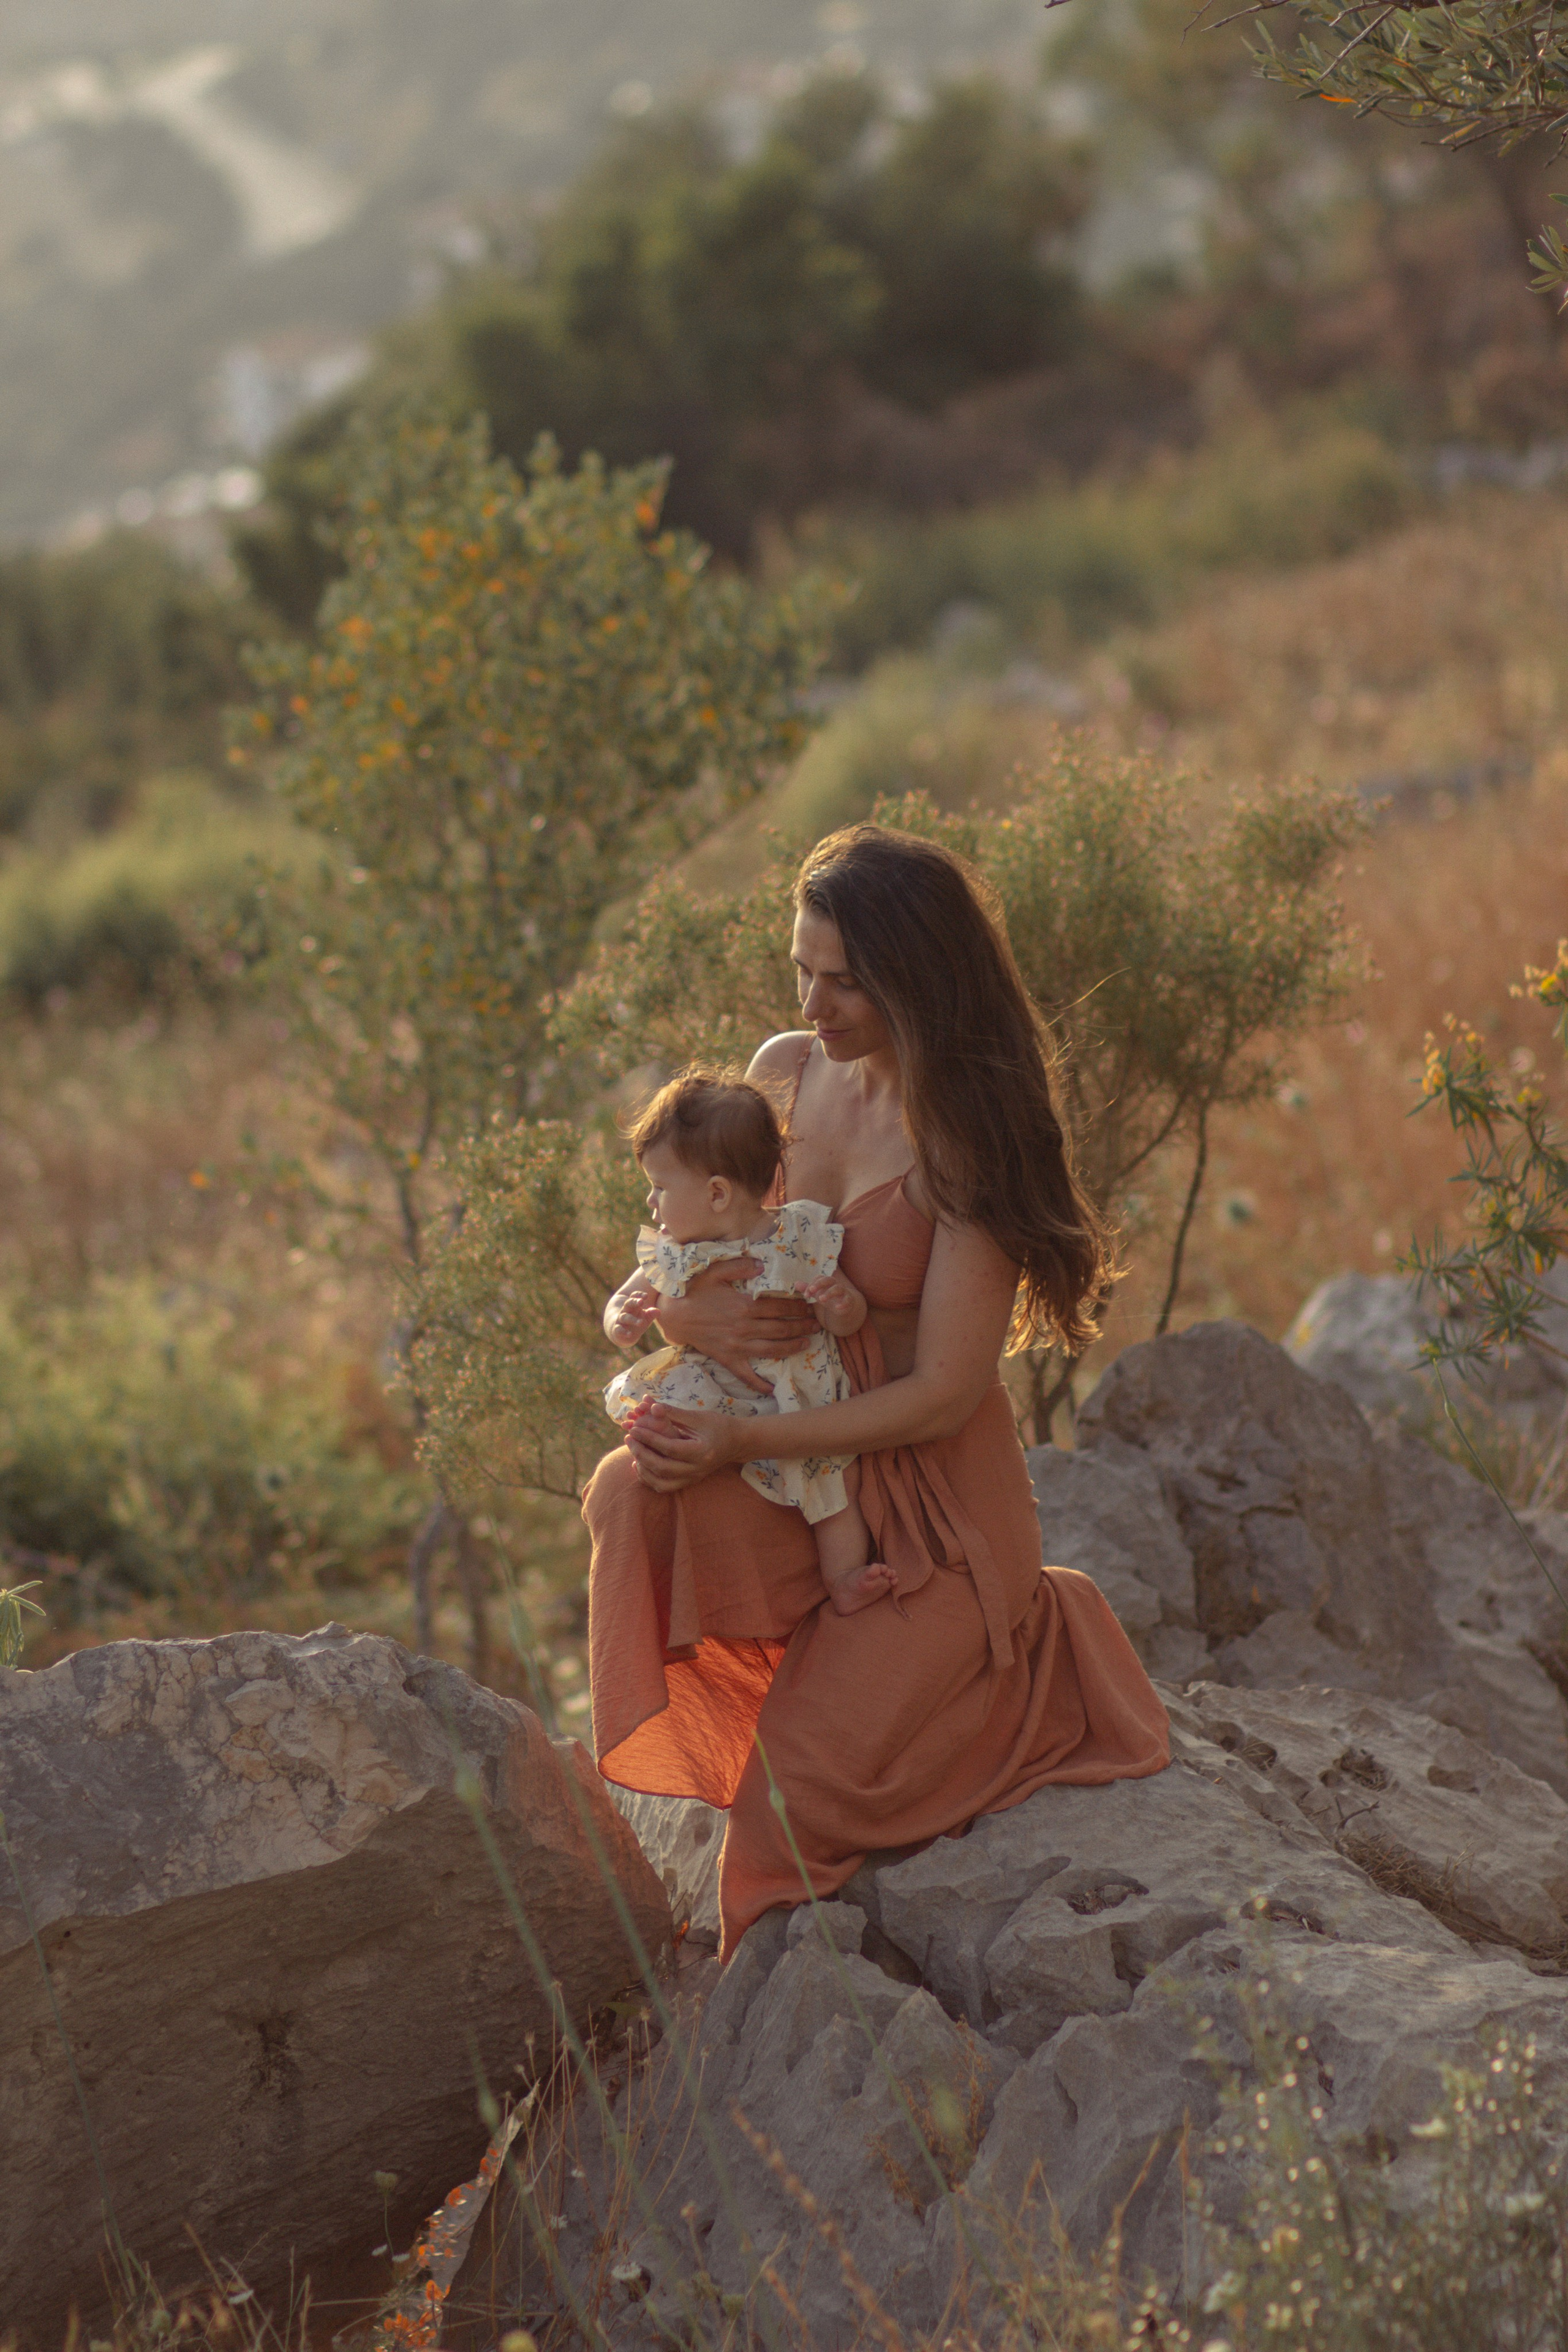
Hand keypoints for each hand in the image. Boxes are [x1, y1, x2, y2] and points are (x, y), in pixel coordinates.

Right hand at [607, 1284, 659, 1344]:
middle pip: (628, 1303)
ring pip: (625, 1317)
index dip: (639, 1295)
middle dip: (634, 1302)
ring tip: (641, 1322)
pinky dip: (624, 1332)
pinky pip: (619, 1330)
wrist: (620, 1332)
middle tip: (641, 1302)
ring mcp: (620, 1320)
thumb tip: (658, 1311)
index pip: (634, 1297)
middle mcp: (625, 1311)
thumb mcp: (645, 1317)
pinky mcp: (617, 1330)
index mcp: (632, 1306)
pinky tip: (630, 1334)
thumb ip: (651, 1314)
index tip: (646, 1296)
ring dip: (633, 1319)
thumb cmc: (636, 1321)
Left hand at [625, 1401, 742, 1490]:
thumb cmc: (718, 1425)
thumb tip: (651, 1407)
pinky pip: (664, 1487)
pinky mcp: (689, 1482)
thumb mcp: (698, 1416)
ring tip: (633, 1451)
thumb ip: (673, 1413)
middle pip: (662, 1468)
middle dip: (641, 1453)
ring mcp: (693, 1478)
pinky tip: (639, 1464)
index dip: (649, 1438)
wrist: (736, 1442)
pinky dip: (649, 1478)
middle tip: (629, 1437)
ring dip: (643, 1468)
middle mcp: (697, 1469)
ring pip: (661, 1483)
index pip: (669, 1448)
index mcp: (702, 1451)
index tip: (634, 1428)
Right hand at [654, 1259, 816, 1393]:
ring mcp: (737, 1346)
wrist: (674, 1315)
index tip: (810, 1305)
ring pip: (772, 1350)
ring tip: (807, 1344)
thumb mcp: (714, 1271)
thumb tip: (763, 1265)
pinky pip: (746, 1375)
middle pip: (781, 1329)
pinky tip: (772, 1389)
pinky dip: (759, 1384)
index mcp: (744, 1306)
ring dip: (792, 1348)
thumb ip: (739, 1265)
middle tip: (817, 1325)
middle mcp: (745, 1328)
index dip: (798, 1306)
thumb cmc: (694, 1291)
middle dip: (802, 1327)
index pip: (780, 1307)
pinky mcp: (728, 1359)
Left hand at [800, 1271, 866, 1337]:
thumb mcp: (818, 1294)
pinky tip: (837, 1308)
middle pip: (829, 1279)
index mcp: (826, 1282)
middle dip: (820, 1284)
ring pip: (838, 1288)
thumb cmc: (830, 1298)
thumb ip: (808, 1289)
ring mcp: (843, 1292)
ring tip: (821, 1299)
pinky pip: (847, 1300)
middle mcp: (835, 1285)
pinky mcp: (849, 1300)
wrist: (846, 1305)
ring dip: (829, 1293)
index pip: (819, 1279)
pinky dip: (843, 1303)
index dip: (812, 1284)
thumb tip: (795, 1283)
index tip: (806, 1294)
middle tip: (812, 1290)